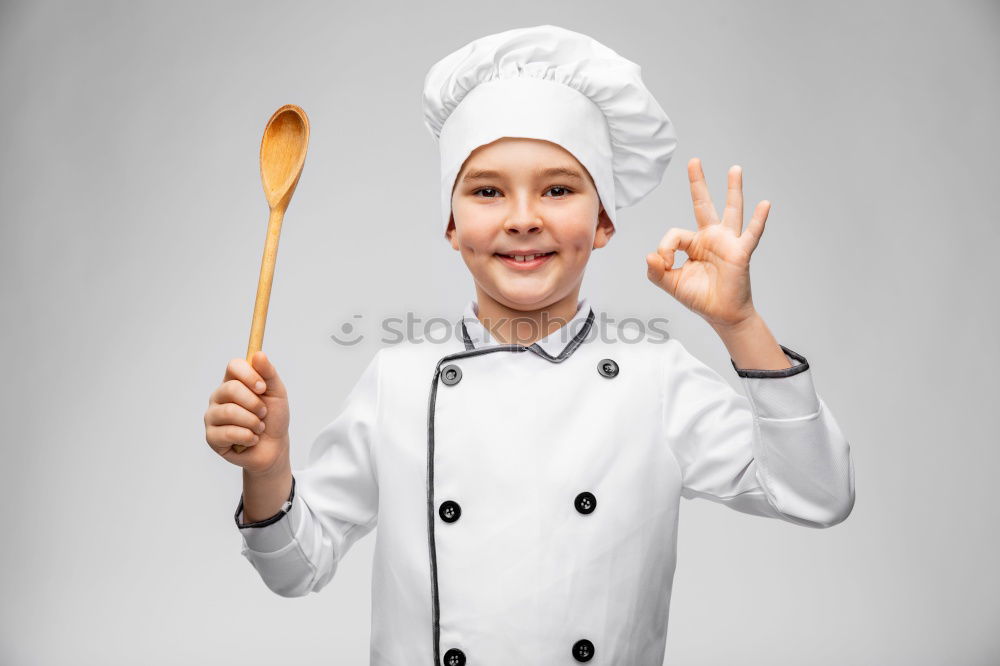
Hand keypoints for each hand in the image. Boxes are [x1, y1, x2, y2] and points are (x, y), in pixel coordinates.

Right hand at [204, 351, 290, 476]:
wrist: (275, 447)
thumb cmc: (274, 417)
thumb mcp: (277, 393)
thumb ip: (268, 373)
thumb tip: (258, 354)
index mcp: (233, 382)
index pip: (233, 366)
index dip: (250, 375)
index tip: (263, 388)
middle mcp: (219, 396)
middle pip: (231, 389)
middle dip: (254, 403)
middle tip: (263, 413)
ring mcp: (212, 416)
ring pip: (230, 412)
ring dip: (253, 422)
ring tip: (259, 428)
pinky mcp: (211, 437)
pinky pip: (228, 433)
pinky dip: (248, 437)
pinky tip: (251, 439)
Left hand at [646, 158, 770, 328]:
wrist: (721, 314)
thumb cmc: (700, 297)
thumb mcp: (671, 283)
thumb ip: (656, 271)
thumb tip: (649, 255)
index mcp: (694, 243)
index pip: (674, 234)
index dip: (665, 248)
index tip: (666, 264)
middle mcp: (711, 237)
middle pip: (703, 204)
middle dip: (698, 182)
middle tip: (694, 161)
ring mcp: (728, 242)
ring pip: (731, 210)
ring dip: (733, 189)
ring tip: (734, 169)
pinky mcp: (741, 252)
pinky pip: (751, 234)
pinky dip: (759, 220)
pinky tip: (765, 204)